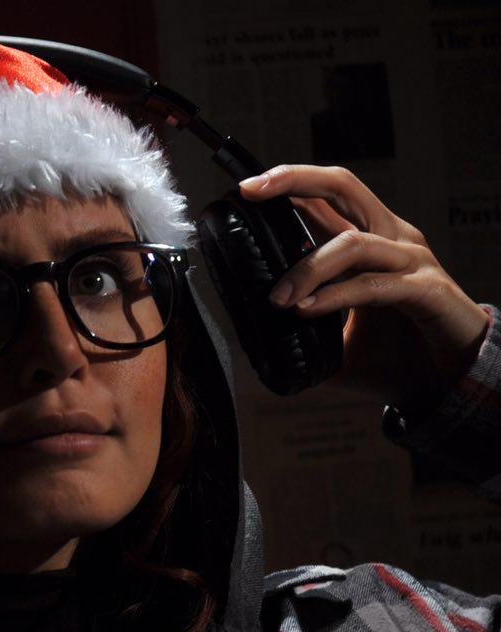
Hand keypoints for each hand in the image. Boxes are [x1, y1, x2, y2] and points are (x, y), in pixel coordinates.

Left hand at [238, 164, 489, 416]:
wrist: (448, 385)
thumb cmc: (397, 357)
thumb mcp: (335, 339)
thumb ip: (302, 327)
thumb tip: (257, 336)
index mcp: (371, 240)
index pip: (328, 195)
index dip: (290, 183)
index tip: (247, 188)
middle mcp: (392, 239)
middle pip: (344, 186)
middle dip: (295, 180)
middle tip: (253, 191)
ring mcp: (412, 261)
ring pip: (352, 243)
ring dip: (306, 269)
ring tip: (277, 300)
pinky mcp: (427, 291)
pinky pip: (372, 285)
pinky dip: (334, 296)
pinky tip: (306, 310)